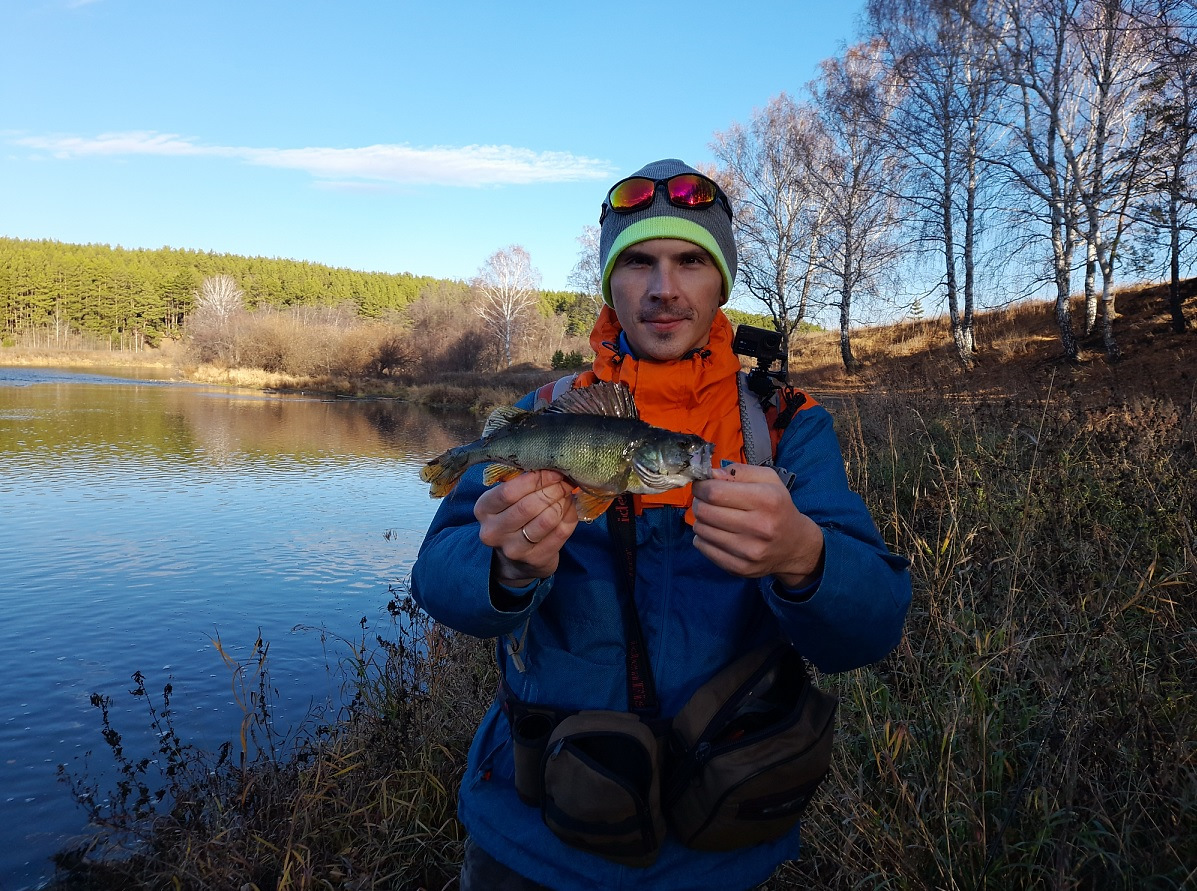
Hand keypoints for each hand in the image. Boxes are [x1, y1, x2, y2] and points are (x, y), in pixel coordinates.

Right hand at [475, 470, 578, 587]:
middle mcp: (494, 531)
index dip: (535, 480)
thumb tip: (554, 467)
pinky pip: (560, 533)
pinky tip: (569, 508)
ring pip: (546, 520)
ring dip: (562, 503)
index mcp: (484, 509)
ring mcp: (514, 549)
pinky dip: (569, 516)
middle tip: (565, 482)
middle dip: (552, 490)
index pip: (508, 492)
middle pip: (528, 506)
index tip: (554, 471)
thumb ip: (524, 484)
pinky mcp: (535, 560)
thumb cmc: (513, 519)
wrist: (515, 560)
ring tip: (567, 494)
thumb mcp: (507, 501)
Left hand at [691, 463, 824, 588]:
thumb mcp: (768, 480)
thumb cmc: (778, 507)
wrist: (794, 546)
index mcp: (767, 500)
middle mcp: (759, 527)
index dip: (701, 486)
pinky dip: (704, 538)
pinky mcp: (739, 568)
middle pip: (705, 511)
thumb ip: (739, 471)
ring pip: (701, 530)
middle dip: (699, 502)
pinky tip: (717, 533)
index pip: (715, 492)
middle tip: (706, 501)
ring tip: (714, 517)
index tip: (702, 485)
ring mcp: (749, 551)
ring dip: (702, 520)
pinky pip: (703, 548)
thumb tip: (710, 475)